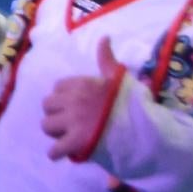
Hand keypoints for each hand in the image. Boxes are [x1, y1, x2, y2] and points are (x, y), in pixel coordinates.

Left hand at [39, 38, 129, 162]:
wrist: (146, 132)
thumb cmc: (134, 106)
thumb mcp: (121, 79)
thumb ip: (107, 60)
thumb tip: (104, 38)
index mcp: (84, 84)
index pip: (58, 87)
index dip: (66, 98)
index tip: (78, 105)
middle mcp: (75, 100)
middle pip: (47, 105)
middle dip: (57, 114)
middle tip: (73, 122)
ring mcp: (74, 121)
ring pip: (46, 126)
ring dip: (56, 133)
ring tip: (70, 136)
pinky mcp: (76, 142)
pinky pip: (54, 150)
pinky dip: (58, 154)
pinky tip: (69, 152)